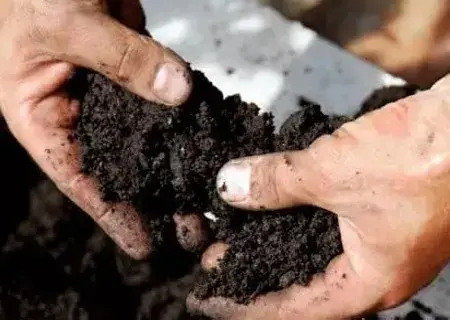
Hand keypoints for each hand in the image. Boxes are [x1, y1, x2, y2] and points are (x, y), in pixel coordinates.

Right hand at [0, 0, 192, 258]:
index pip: (78, 178)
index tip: (145, 247)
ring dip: (176, 164)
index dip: (111, 215)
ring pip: (147, 136)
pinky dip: (185, 118)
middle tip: (193, 228)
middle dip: (155, 197)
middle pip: (119, 165)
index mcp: (42, 115)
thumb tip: (179, 93)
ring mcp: (110, 91)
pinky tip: (209, 141)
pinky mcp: (137, 68)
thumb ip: (122, 59)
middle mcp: (78, 111)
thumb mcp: (67, 25)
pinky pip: (165, 98)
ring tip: (207, 197)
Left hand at [188, 75, 449, 318]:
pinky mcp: (380, 206)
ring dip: (274, 236)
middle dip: (255, 269)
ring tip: (236, 227)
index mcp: (369, 282)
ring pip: (312, 247)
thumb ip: (277, 183)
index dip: (243, 305)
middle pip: (300, 281)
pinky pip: (327, 217)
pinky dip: (297, 209)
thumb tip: (228, 186)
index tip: (207, 297)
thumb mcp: (335, 172)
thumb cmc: (426, 158)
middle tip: (217, 257)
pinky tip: (274, 196)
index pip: (291, 311)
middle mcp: (375, 267)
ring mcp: (380, 236)